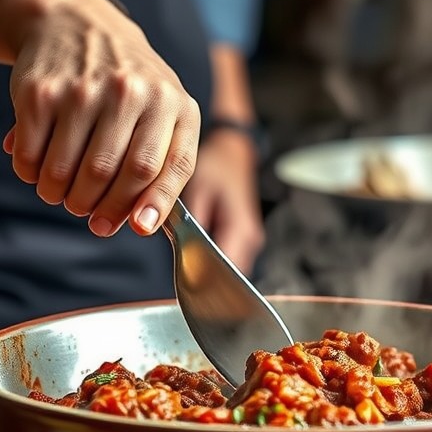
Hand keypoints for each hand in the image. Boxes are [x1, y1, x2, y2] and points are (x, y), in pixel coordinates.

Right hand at [2, 0, 200, 237]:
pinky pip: (31, 156)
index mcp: (171, 102)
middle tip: (84, 208)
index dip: (150, 204)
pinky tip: (39, 167)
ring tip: (60, 191)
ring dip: (59, 195)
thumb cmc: (128, 85)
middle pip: (108, 174)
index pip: (161, 167)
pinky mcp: (41, 91)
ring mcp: (83, 89)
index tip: (138, 227)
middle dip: (93, 206)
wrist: (77, 23)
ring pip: (66, 172)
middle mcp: (130, 92)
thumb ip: (163, 166)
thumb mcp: (163, 112)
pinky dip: (32, 174)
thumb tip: (141, 224)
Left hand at [183, 128, 264, 273]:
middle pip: (228, 275)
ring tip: (188, 262)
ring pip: (228, 270)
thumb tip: (183, 247)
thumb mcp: (199, 188)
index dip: (205, 278)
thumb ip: (192, 221)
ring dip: (209, 270)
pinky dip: (212, 261)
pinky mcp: (242, 238)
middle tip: (182, 270)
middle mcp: (249, 238)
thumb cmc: (217, 165)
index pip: (226, 268)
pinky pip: (228, 259)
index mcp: (240, 228)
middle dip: (205, 276)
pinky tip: (197, 253)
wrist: (232, 152)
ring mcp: (248, 240)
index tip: (186, 280)